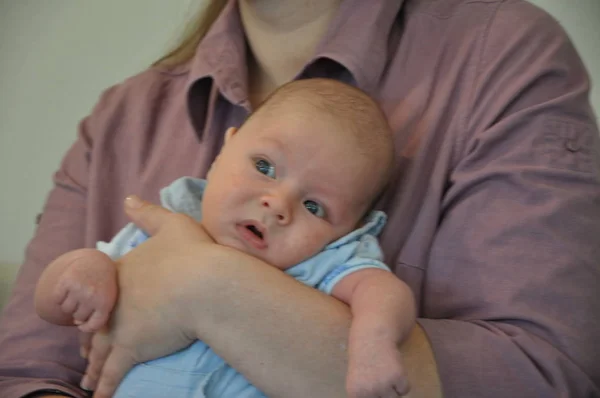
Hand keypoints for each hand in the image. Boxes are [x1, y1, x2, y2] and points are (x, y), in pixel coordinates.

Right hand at [51, 249, 117, 332]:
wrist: (97, 261)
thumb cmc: (103, 285)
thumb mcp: (108, 299)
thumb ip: (97, 314)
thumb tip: (78, 323)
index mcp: (105, 303)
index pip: (93, 325)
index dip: (86, 327)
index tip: (83, 324)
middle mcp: (92, 297)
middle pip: (78, 317)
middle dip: (79, 311)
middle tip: (83, 300)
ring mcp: (78, 289)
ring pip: (66, 309)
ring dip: (69, 304)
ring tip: (77, 294)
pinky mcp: (66, 281)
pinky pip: (57, 299)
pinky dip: (60, 296)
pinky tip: (68, 289)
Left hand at [82, 195, 215, 397]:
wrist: (205, 282)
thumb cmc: (194, 252)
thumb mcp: (172, 224)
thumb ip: (148, 213)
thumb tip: (128, 199)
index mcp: (121, 273)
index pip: (101, 295)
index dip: (97, 308)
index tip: (94, 319)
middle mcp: (113, 301)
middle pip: (95, 325)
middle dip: (90, 342)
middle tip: (86, 355)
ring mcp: (119, 326)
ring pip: (99, 351)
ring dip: (93, 367)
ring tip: (87, 382)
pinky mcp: (131, 349)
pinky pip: (112, 373)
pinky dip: (104, 387)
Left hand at [346, 340, 409, 397]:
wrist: (372, 337)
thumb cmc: (363, 358)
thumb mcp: (357, 380)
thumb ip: (364, 393)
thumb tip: (377, 397)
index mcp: (355, 393)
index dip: (374, 395)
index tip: (376, 389)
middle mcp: (369, 392)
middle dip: (384, 393)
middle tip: (381, 379)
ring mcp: (384, 385)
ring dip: (394, 388)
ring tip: (387, 374)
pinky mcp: (398, 377)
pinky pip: (404, 389)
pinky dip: (402, 381)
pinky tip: (394, 368)